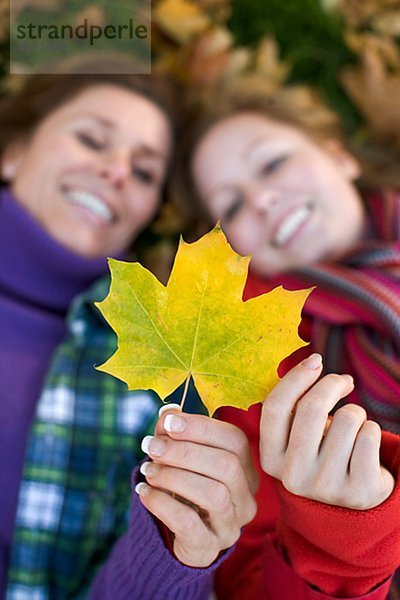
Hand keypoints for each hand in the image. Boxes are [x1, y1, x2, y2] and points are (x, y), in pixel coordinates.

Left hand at [136, 405, 257, 566]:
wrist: (178, 536)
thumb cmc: (183, 486)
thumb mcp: (178, 455)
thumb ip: (174, 433)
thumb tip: (168, 411)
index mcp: (245, 469)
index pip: (235, 440)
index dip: (202, 427)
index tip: (168, 422)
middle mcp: (245, 497)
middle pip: (227, 466)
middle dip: (185, 452)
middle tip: (152, 446)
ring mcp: (231, 525)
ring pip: (213, 494)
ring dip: (174, 476)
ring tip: (147, 470)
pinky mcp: (209, 547)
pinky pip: (189, 523)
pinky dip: (162, 503)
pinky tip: (144, 492)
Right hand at [260, 354, 394, 509]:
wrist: (347, 502)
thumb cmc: (319, 454)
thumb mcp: (295, 436)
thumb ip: (293, 404)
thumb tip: (312, 363)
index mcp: (270, 459)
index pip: (275, 407)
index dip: (295, 377)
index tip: (315, 360)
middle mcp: (293, 476)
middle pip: (311, 408)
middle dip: (332, 385)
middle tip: (344, 382)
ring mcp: (326, 487)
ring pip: (346, 418)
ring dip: (355, 413)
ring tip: (352, 428)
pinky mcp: (358, 492)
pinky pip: (369, 436)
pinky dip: (371, 430)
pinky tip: (364, 445)